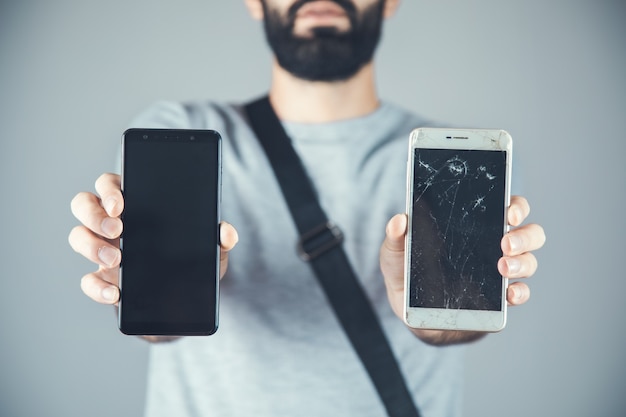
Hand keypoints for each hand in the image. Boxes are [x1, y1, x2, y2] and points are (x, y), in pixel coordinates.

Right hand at [68, 173, 237, 305]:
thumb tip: (226, 232)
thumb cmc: (195, 261)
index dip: (109, 189)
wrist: (187, 300)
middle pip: (85, 204)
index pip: (111, 183)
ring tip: (116, 261)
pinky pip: (87, 280)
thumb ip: (220, 238)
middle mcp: (114, 222)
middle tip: (118, 230)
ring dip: (91, 246)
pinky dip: (96, 287)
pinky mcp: (103, 279)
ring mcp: (104, 249)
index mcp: (137, 204)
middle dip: (94, 214)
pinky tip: (115, 293)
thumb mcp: (212, 249)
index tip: (121, 204)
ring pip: (78, 236)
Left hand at [380, 195, 545, 344]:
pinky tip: (510, 294)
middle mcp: (494, 246)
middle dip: (524, 236)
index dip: (516, 206)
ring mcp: (500, 273)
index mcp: (475, 226)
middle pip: (528, 233)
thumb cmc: (407, 274)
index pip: (507, 207)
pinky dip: (520, 293)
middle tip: (506, 243)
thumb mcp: (395, 254)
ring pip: (528, 262)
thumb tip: (398, 221)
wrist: (410, 314)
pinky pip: (519, 294)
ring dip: (523, 264)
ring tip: (504, 267)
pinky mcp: (498, 300)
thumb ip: (395, 237)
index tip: (509, 212)